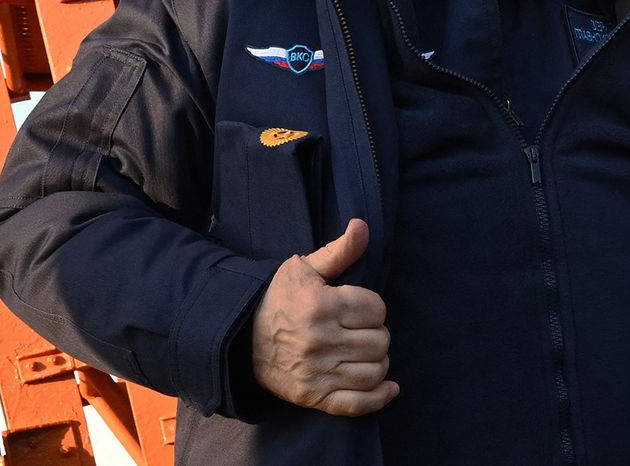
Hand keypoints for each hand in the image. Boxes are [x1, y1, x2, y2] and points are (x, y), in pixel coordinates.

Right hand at [251, 219, 398, 414]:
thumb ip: (339, 250)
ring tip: (365, 351)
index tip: (358, 307)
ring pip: (374, 371)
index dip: (372, 307)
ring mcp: (317, 372)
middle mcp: (320, 341)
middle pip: (380, 341)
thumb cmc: (279, 297)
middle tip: (360, 329)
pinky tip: (388, 387)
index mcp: (321, 305)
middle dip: (376, 332)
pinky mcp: (313, 397)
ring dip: (377, 361)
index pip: (376, 309)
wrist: (241, 337)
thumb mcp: (306, 268)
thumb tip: (362, 226)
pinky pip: (357, 404)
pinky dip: (379, 397)